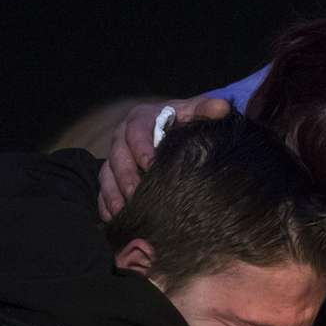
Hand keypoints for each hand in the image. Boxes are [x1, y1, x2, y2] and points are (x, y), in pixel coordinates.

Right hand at [97, 96, 231, 219]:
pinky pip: (103, 190)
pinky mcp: (111, 175)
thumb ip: (205, 109)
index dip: (141, 148)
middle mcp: (122, 137)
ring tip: (123, 211)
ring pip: (107, 175)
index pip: (136, 131)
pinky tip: (114, 219)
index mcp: (141, 119)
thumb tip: (222, 107)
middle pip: (117, 156)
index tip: (150, 165)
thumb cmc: (183, 123)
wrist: (173, 132)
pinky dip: (106, 204)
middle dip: (126, 176)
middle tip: (136, 195)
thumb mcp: (193, 112)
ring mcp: (115, 158)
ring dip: (114, 194)